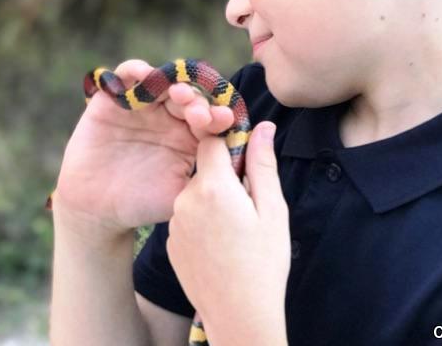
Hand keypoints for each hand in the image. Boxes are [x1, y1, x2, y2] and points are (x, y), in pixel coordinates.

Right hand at [52, 59, 235, 236]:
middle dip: (198, 100)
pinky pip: (126, 76)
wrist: (98, 211)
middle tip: (201, 112)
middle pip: (189, 95)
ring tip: (180, 93)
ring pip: (163, 81)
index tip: (225, 119)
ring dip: (174, 83)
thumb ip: (208, 175)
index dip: (219, 114)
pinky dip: (135, 70)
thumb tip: (242, 161)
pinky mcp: (114, 100)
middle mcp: (169, 115)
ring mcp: (143, 105)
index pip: (210, 116)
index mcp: (190, 134)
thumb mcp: (183, 194)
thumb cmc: (144, 204)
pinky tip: (145, 74)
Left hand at [167, 122, 289, 343]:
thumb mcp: (273, 210)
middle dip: (225, 177)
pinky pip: (187, 217)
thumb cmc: (263, 263)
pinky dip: (202, 222)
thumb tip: (263, 126)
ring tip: (235, 229)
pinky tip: (220, 245)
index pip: (211, 141)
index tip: (246, 159)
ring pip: (195, 194)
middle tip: (248, 204)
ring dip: (213, 200)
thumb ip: (263, 164)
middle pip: (204, 169)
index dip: (229, 144)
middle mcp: (185, 200)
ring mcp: (174, 223)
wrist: (238, 315)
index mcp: (213, 187)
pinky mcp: (169, 244)